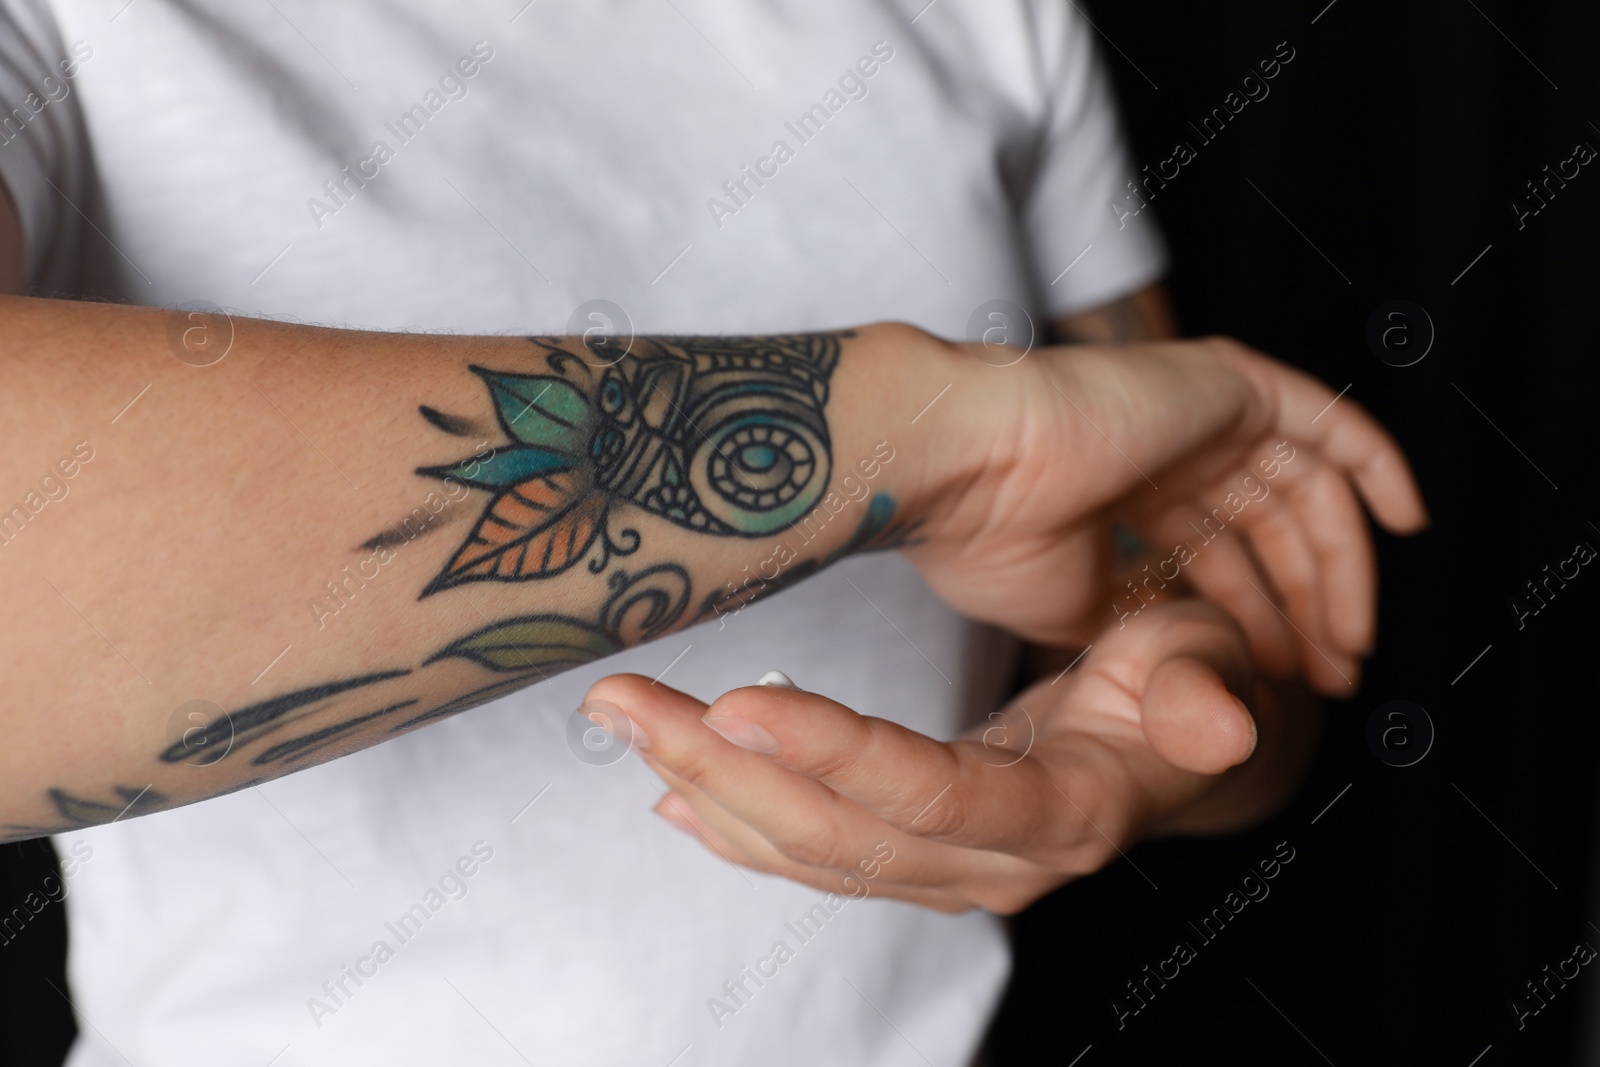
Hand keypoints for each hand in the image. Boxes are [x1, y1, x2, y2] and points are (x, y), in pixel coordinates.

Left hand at [582, 600, 1316, 913]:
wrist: (1170, 754)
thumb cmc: (1187, 688)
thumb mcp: (1209, 671)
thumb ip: (1201, 697)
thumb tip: (1218, 722)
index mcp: (1064, 811)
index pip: (933, 796)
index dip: (836, 754)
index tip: (737, 702)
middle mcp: (996, 860)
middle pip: (839, 835)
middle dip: (722, 768)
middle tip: (623, 701)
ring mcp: (949, 868)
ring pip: (809, 850)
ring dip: (704, 786)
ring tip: (623, 719)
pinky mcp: (915, 857)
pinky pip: (814, 858)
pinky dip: (734, 825)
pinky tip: (670, 791)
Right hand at [907, 333, 1428, 693]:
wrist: (973, 467)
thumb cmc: (992, 538)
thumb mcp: (1071, 610)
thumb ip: (1133, 624)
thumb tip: (1177, 660)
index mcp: (1124, 492)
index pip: (1217, 555)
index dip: (1256, 619)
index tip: (1280, 682)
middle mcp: (1167, 449)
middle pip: (1268, 530)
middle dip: (1306, 607)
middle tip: (1331, 676)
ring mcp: (1200, 415)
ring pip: (1304, 491)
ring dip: (1338, 571)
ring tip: (1351, 646)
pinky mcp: (1231, 386)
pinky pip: (1330, 424)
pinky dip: (1377, 466)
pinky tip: (1407, 524)